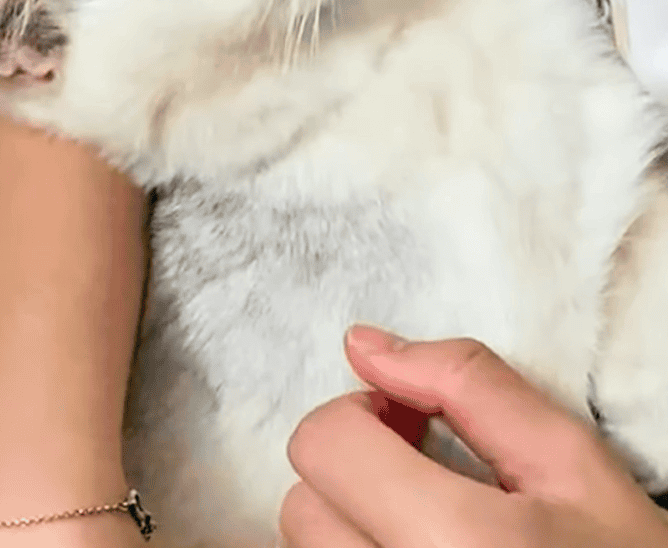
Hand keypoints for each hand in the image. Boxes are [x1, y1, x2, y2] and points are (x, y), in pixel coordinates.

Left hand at [279, 329, 667, 547]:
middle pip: (303, 506)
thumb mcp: (569, 462)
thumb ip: (466, 384)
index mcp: (452, 543)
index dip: (362, 414)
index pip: (323, 446)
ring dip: (353, 522)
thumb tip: (362, 344)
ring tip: (425, 523)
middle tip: (424, 473)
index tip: (410, 424)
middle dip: (355, 471)